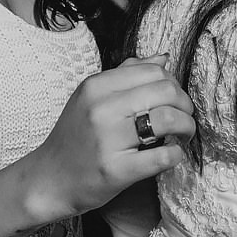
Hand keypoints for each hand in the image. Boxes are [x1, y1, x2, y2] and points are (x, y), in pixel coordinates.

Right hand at [25, 55, 194, 220]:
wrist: (50, 179)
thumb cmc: (76, 137)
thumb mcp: (91, 98)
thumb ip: (126, 75)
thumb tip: (163, 58)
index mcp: (96, 86)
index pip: (153, 71)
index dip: (174, 84)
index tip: (174, 100)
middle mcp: (101, 109)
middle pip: (166, 91)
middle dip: (185, 105)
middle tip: (184, 118)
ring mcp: (107, 140)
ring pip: (168, 119)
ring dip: (187, 127)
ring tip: (183, 136)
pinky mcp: (116, 170)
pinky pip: (163, 156)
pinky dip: (177, 154)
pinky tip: (172, 155)